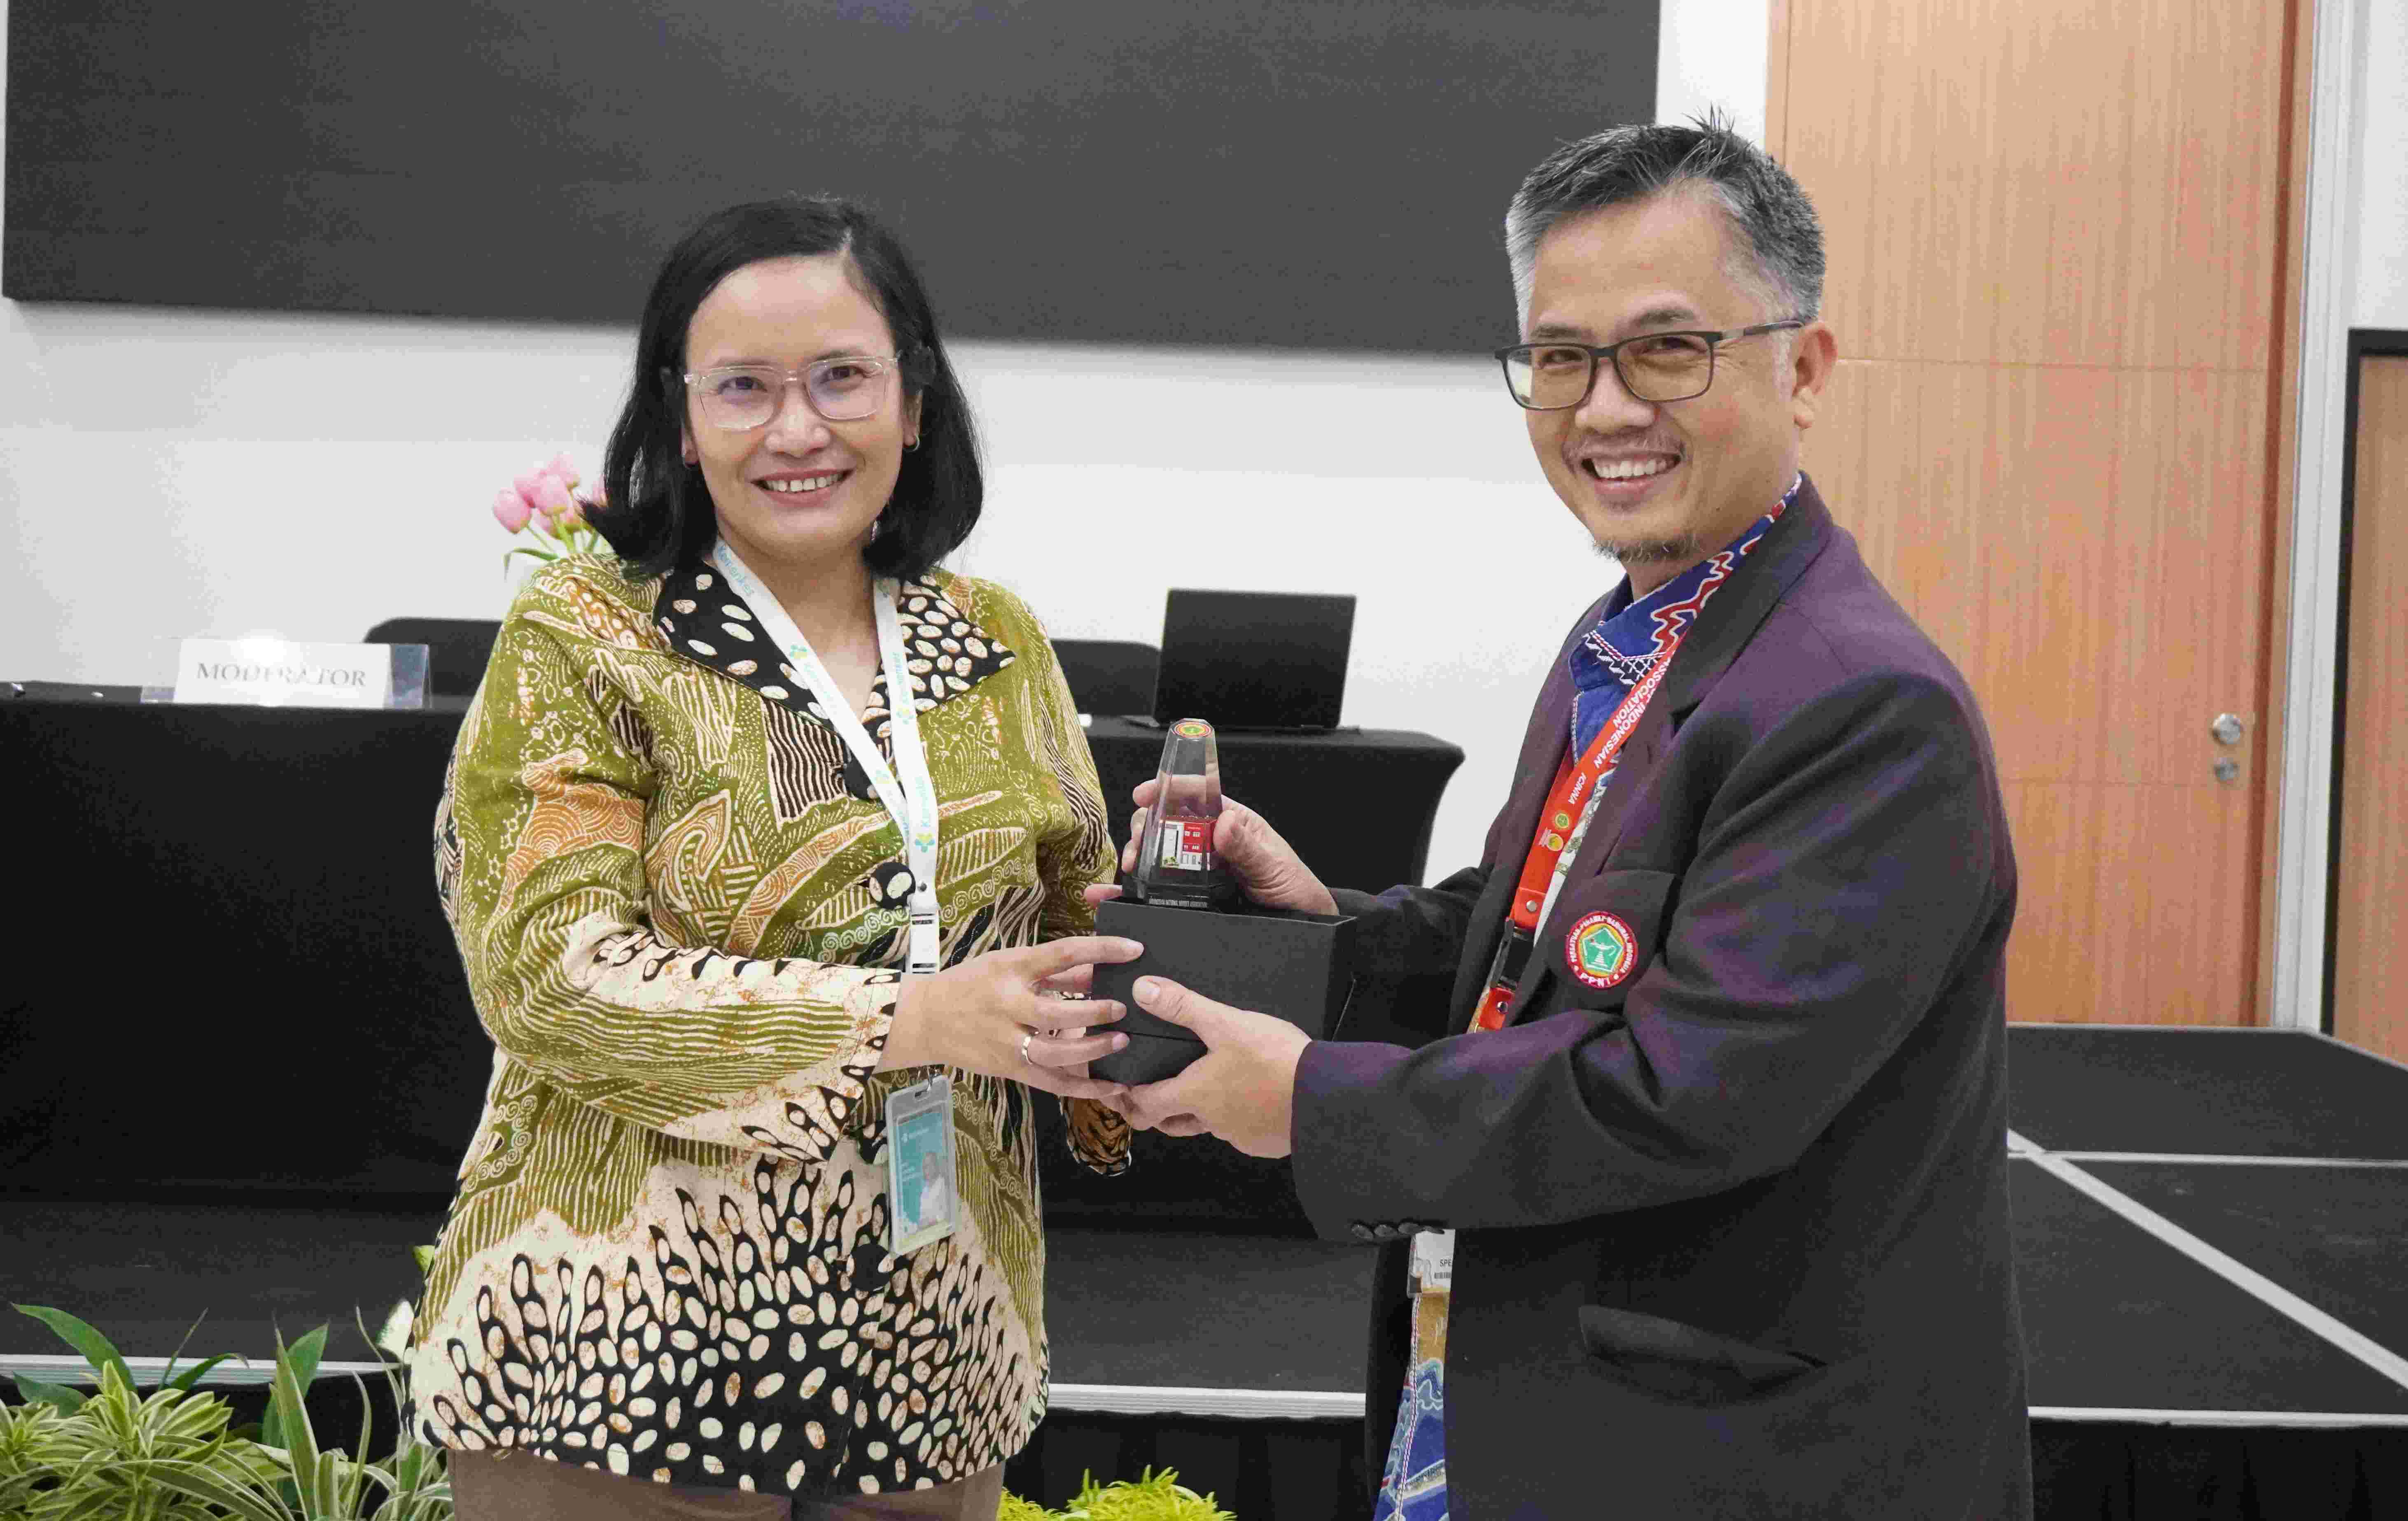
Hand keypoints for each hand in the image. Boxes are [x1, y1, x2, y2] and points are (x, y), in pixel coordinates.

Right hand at [879, 936, 1141, 1102]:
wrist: (924, 1019)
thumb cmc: (969, 985)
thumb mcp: (1007, 964)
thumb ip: (1053, 970)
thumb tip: (1097, 969)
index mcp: (1010, 969)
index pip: (1062, 953)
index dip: (1101, 950)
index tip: (1132, 949)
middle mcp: (1008, 1006)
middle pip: (1058, 1011)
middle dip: (1095, 1011)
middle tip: (1123, 1008)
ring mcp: (1007, 1041)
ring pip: (1056, 1052)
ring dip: (1093, 1049)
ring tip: (1121, 1041)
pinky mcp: (1009, 1068)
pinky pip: (1052, 1083)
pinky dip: (1083, 1087)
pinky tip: (1110, 1087)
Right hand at [1102, 779, 1336, 915]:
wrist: (1304, 927)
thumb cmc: (1295, 888)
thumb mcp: (1274, 866)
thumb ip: (1248, 846)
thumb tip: (1223, 821)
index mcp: (1232, 823)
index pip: (1195, 795)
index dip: (1167, 788)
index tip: (1145, 793)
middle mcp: (1211, 842)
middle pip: (1168, 821)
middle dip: (1145, 826)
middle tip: (1138, 845)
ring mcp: (1199, 868)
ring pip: (1159, 852)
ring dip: (1138, 854)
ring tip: (1130, 866)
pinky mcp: (1191, 895)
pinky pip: (1160, 885)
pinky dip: (1137, 886)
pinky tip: (1120, 891)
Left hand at [1112, 976, 1308, 1157]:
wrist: (1325, 1096)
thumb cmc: (1276, 1062)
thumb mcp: (1227, 1024)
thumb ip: (1184, 1007)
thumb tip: (1144, 990)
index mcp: (1196, 1095)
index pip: (1147, 1105)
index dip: (1130, 1098)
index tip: (1122, 1089)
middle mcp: (1213, 1121)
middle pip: (1171, 1123)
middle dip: (1156, 1111)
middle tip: (1149, 1095)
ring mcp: (1240, 1134)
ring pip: (1208, 1126)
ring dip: (1198, 1112)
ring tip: (1201, 1089)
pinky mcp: (1265, 1140)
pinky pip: (1241, 1132)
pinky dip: (1236, 1118)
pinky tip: (1247, 1098)